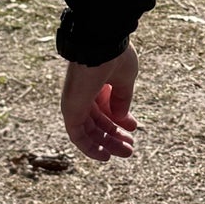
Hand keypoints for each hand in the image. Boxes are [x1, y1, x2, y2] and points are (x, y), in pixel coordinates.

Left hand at [61, 46, 138, 161]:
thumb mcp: (125, 79)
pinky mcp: (70, 111)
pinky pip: (77, 136)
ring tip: (126, 152)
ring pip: (89, 131)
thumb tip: (121, 117)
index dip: (120, 119)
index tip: (134, 128)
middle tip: (130, 147)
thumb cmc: (114, 57)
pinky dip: (89, 148)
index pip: (105, 107)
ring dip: (106, 144)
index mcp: (96, 82)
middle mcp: (83, 93)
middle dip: (114, 135)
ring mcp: (75, 102)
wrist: (101, 47)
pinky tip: (105, 156)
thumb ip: (122, 98)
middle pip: (97, 121)